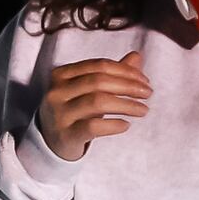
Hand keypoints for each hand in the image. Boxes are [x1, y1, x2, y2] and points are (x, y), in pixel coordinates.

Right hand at [37, 53, 151, 160]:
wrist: (51, 143)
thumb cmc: (73, 112)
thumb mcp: (88, 91)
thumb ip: (111, 74)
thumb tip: (136, 57)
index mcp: (61, 74)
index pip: (99, 65)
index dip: (125, 71)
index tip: (144, 80)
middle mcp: (57, 92)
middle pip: (99, 81)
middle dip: (129, 86)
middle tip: (147, 94)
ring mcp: (59, 114)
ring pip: (98, 102)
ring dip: (126, 105)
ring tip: (143, 110)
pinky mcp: (65, 134)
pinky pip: (93, 126)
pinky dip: (113, 124)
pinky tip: (125, 125)